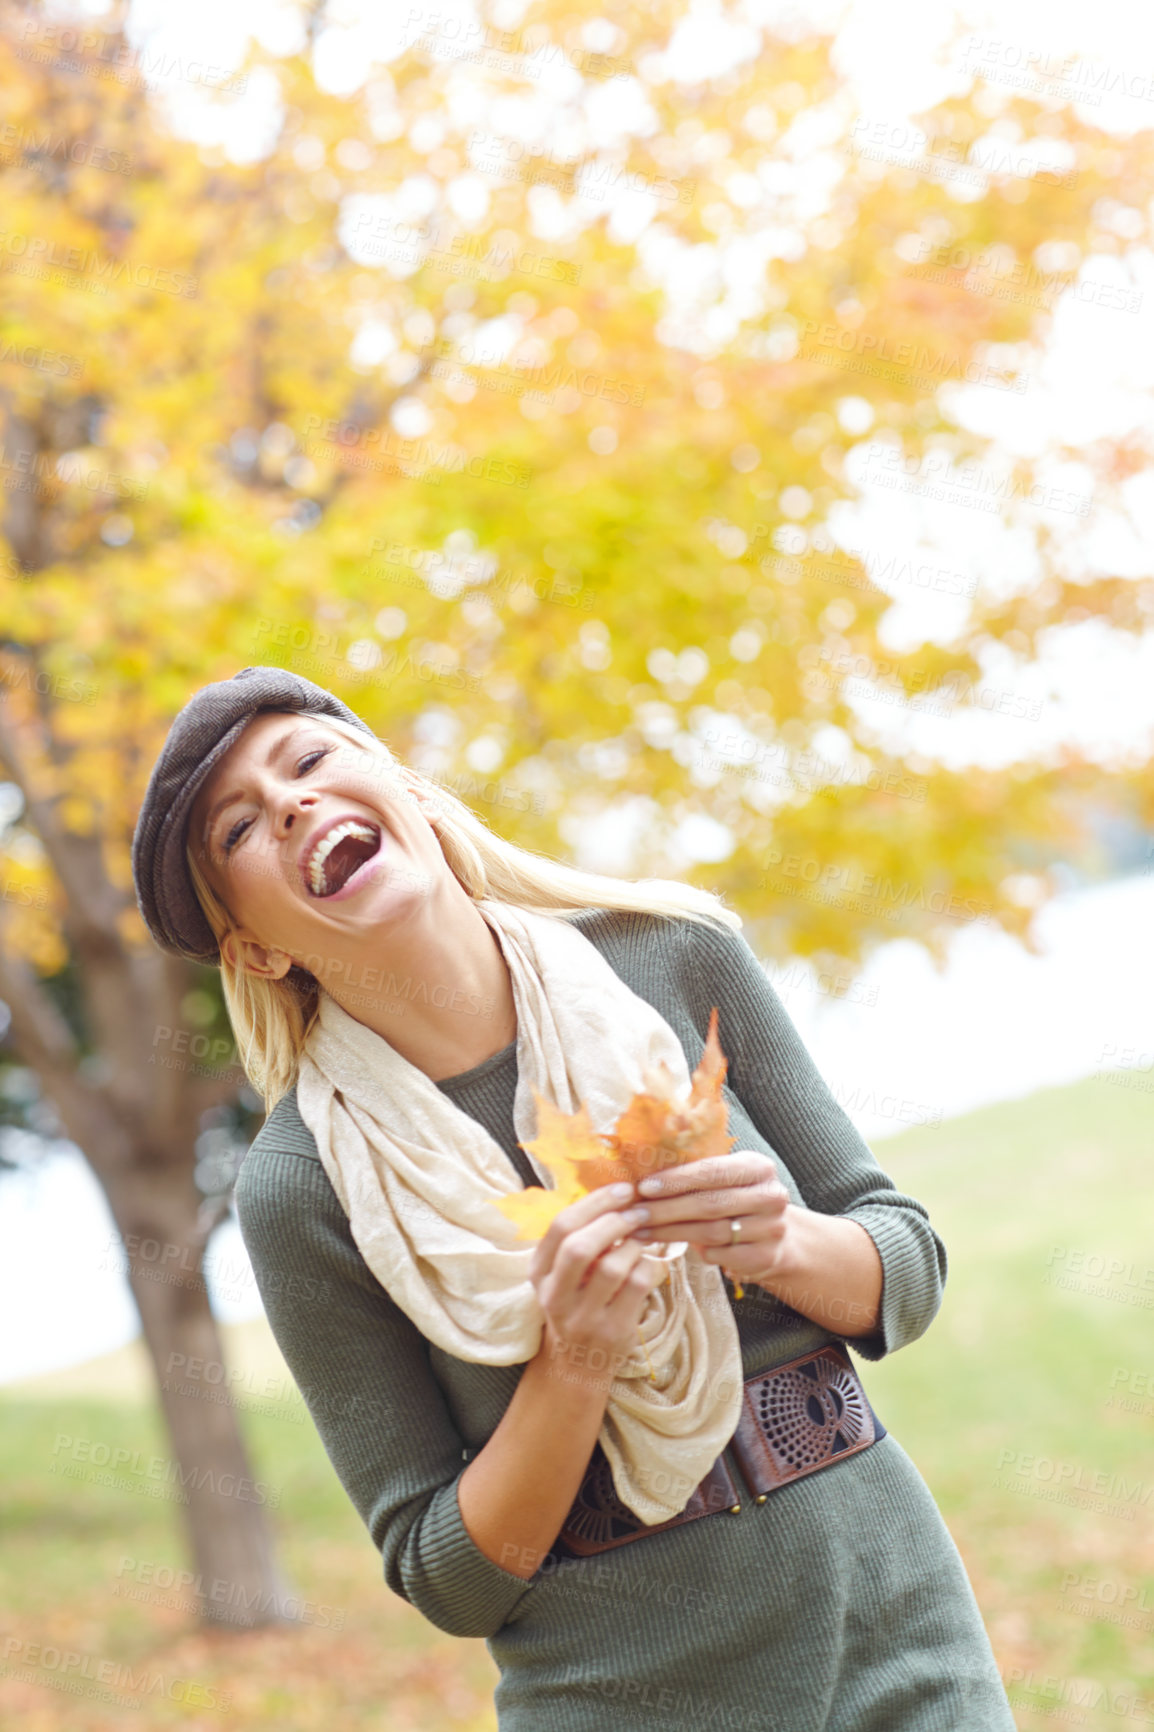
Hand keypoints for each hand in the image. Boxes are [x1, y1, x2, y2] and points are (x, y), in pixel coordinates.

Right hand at [528, 1183, 669, 1377]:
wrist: (577, 1363)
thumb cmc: (576, 1304)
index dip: (594, 1203)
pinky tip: (650, 1263)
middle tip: (638, 1210)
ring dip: (635, 1244)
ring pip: (613, 1267)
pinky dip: (650, 1266)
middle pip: (580, 1247)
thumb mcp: (561, 1275)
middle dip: (614, 1221)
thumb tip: (615, 1193)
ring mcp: (584, 1317)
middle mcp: (555, 1296)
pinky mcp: (614, 1331)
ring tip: (642, 1239)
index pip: (560, 1227)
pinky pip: (638, 1286)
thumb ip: (577, 1239)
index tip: (622, 1189)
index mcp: (539, 1273)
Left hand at [622, 1151, 794, 1287]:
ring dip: (670, 1232)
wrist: (776, 1236)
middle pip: (709, 1204)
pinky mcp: (765, 1257)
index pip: (713, 1171)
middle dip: (666, 1209)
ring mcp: (771, 1228)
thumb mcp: (726, 1178)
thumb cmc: (736, 1199)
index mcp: (759, 1167)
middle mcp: (771, 1196)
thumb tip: (641, 1169)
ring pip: (710, 1232)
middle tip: (636, 1213)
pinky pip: (719, 1255)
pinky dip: (692, 1251)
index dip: (676, 1180)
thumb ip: (695, 1172)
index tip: (644, 1187)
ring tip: (641, 1231)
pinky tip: (669, 1246)